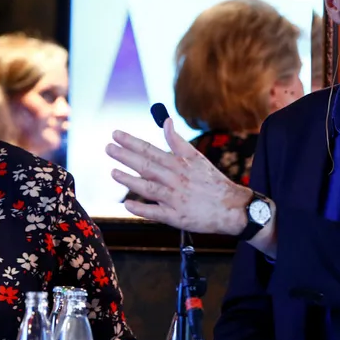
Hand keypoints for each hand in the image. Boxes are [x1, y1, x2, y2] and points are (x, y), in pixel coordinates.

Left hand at [106, 118, 251, 234]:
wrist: (231, 208)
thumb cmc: (212, 182)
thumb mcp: (197, 158)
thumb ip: (177, 142)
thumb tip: (166, 122)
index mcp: (179, 164)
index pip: (151, 150)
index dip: (132, 142)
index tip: (116, 134)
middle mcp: (175, 179)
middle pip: (147, 166)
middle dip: (125, 156)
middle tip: (108, 148)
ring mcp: (175, 199)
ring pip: (149, 188)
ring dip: (130, 180)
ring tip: (113, 172)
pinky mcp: (177, 217)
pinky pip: (156, 213)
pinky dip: (142, 209)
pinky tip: (128, 204)